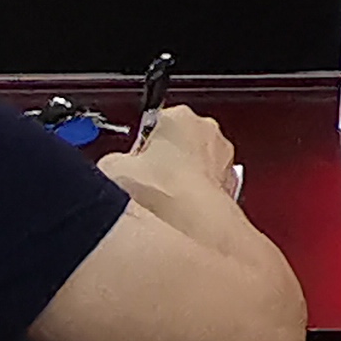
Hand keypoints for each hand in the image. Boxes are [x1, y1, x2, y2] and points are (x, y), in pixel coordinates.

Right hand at [114, 103, 239, 204]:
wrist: (193, 226)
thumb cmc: (161, 192)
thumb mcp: (113, 168)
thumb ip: (112, 160)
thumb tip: (109, 167)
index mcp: (179, 115)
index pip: (154, 122)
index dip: (140, 145)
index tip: (132, 163)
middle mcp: (208, 130)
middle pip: (178, 141)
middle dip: (163, 159)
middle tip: (146, 181)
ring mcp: (224, 157)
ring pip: (196, 163)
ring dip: (182, 177)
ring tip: (162, 199)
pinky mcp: (232, 184)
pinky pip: (208, 184)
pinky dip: (197, 195)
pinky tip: (180, 211)